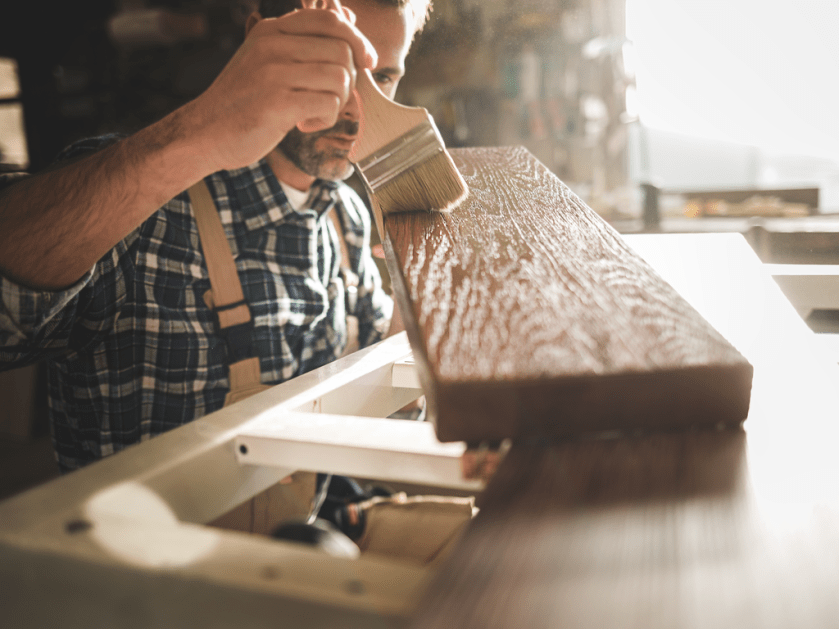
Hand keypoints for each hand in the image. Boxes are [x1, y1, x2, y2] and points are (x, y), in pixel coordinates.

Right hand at [182, 7, 376, 172]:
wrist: (204, 133)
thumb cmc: (243, 102)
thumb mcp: (267, 62)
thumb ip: (303, 44)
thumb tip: (351, 25)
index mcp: (271, 31)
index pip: (330, 20)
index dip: (358, 40)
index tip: (367, 61)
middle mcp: (272, 45)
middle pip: (343, 52)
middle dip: (348, 80)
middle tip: (329, 98)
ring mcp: (273, 73)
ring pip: (340, 78)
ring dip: (336, 102)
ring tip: (313, 112)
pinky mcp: (277, 103)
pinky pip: (329, 104)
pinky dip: (325, 119)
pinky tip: (303, 124)